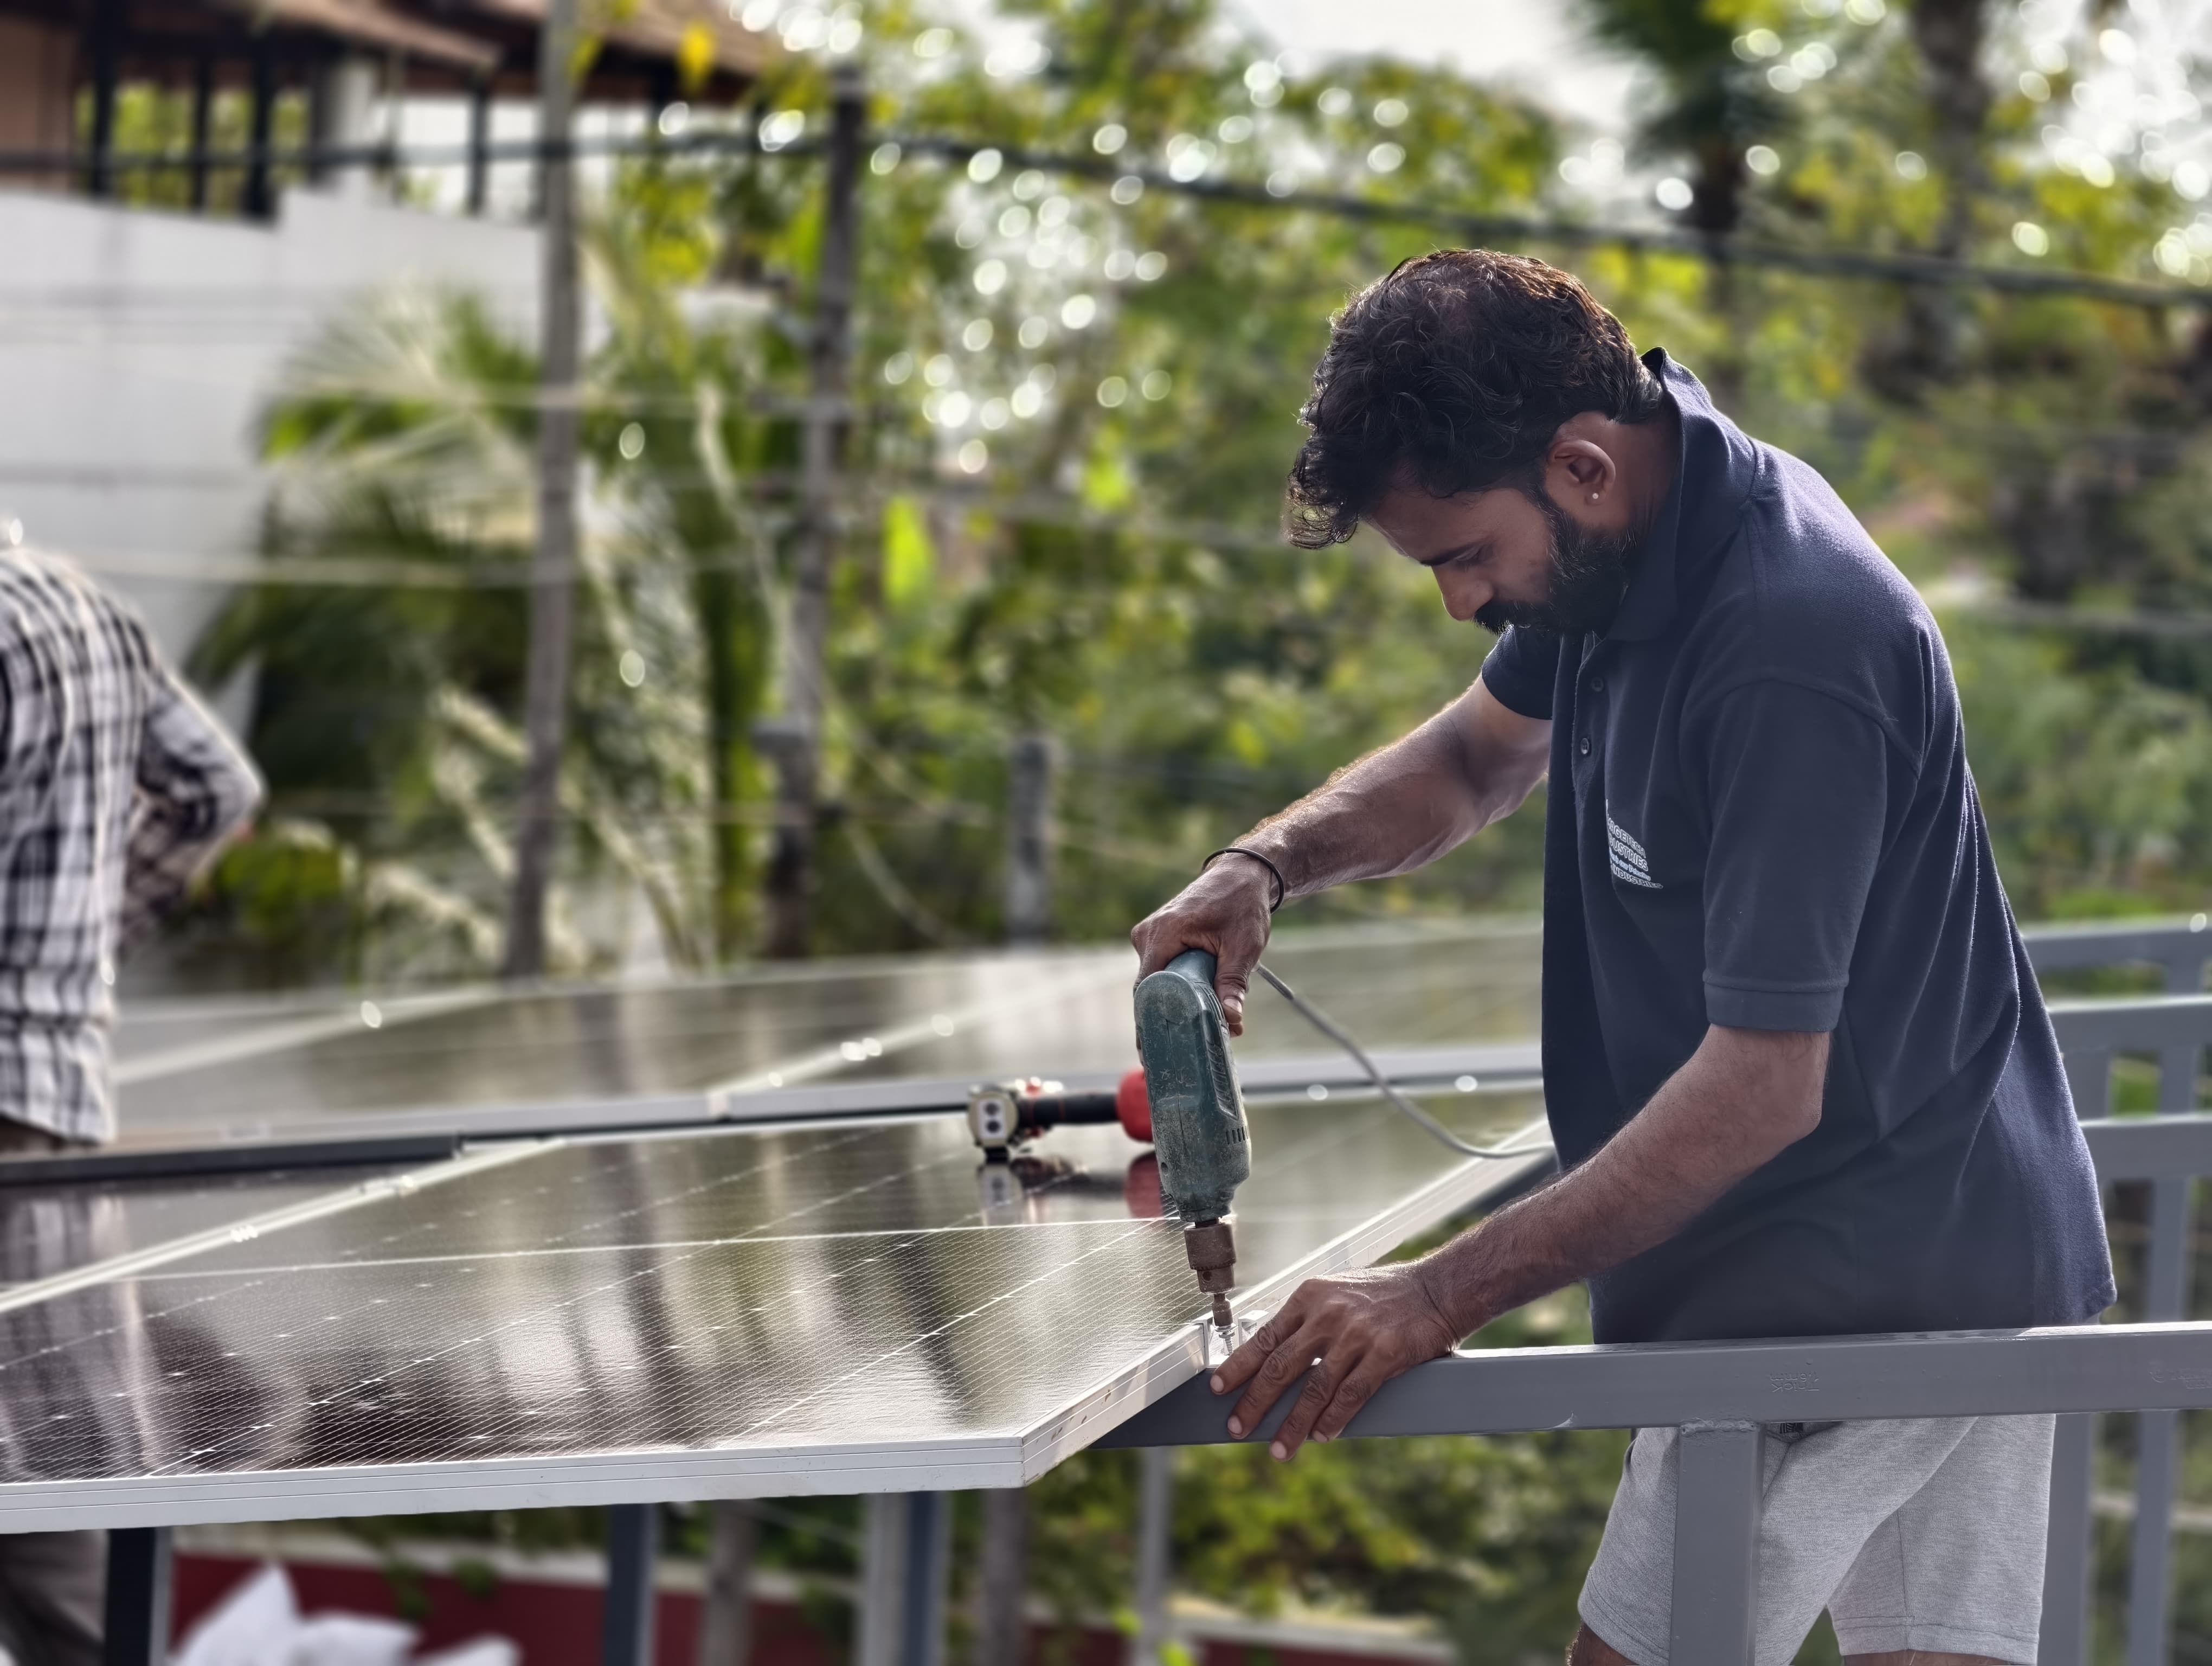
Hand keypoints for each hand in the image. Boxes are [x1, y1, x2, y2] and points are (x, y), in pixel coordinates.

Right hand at [1129, 855, 1275, 1033]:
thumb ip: (1233, 984)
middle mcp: (1147, 934)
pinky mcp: (1157, 938)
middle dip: (1168, 1017)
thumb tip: (1232, 1023)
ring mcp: (1149, 935)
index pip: (1146, 988)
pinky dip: (1176, 988)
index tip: (1151, 1053)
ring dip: (1175, 1002)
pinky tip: (1192, 1007)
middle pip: (1150, 989)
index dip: (1148, 1022)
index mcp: (1162, 934)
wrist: (1241, 874)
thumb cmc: (1242, 905)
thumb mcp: (1242, 947)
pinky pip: (1161, 971)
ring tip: (1195, 1030)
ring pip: (1156, 981)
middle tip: (1183, 1050)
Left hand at [1209, 1262, 1460, 1459]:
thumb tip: (1273, 1353)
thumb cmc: (1385, 1294)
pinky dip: (1333, 1419)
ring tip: (1279, 1450)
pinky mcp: (1384, 1354)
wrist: (1438, 1288)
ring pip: (1314, 1388)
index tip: (1217, 1388)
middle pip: (1281, 1367)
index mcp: (1310, 1296)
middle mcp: (1328, 1314)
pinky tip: (1321, 1435)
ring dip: (1293, 1424)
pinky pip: (1350, 1395)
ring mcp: (1356, 1334)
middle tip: (1237, 1428)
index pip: (1265, 1336)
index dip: (1239, 1366)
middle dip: (1255, 1402)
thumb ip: (1307, 1319)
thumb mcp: (1336, 1292)